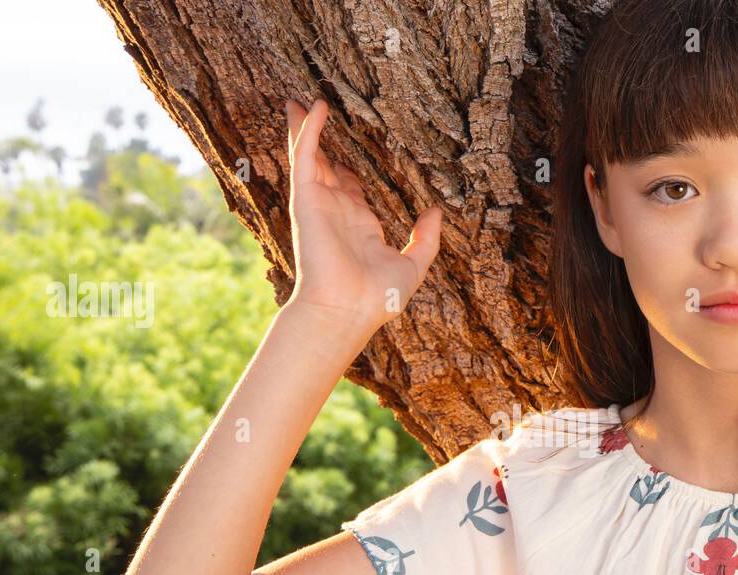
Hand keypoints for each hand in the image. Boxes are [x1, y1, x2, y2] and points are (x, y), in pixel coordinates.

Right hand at [282, 97, 442, 330]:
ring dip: (305, 128)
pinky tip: (316, 107)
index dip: (347, 171)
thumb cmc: (376, 298)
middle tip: (315, 114)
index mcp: (359, 227)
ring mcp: (319, 204)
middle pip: (324, 168)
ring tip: (301, 101)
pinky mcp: (307, 199)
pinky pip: (305, 158)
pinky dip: (309, 131)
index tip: (348, 154)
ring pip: (308, 157)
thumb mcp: (413, 265)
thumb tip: (436, 212)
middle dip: (318, 143)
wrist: (346, 311)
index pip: (350, 190)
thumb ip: (426, 239)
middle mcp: (336, 212)